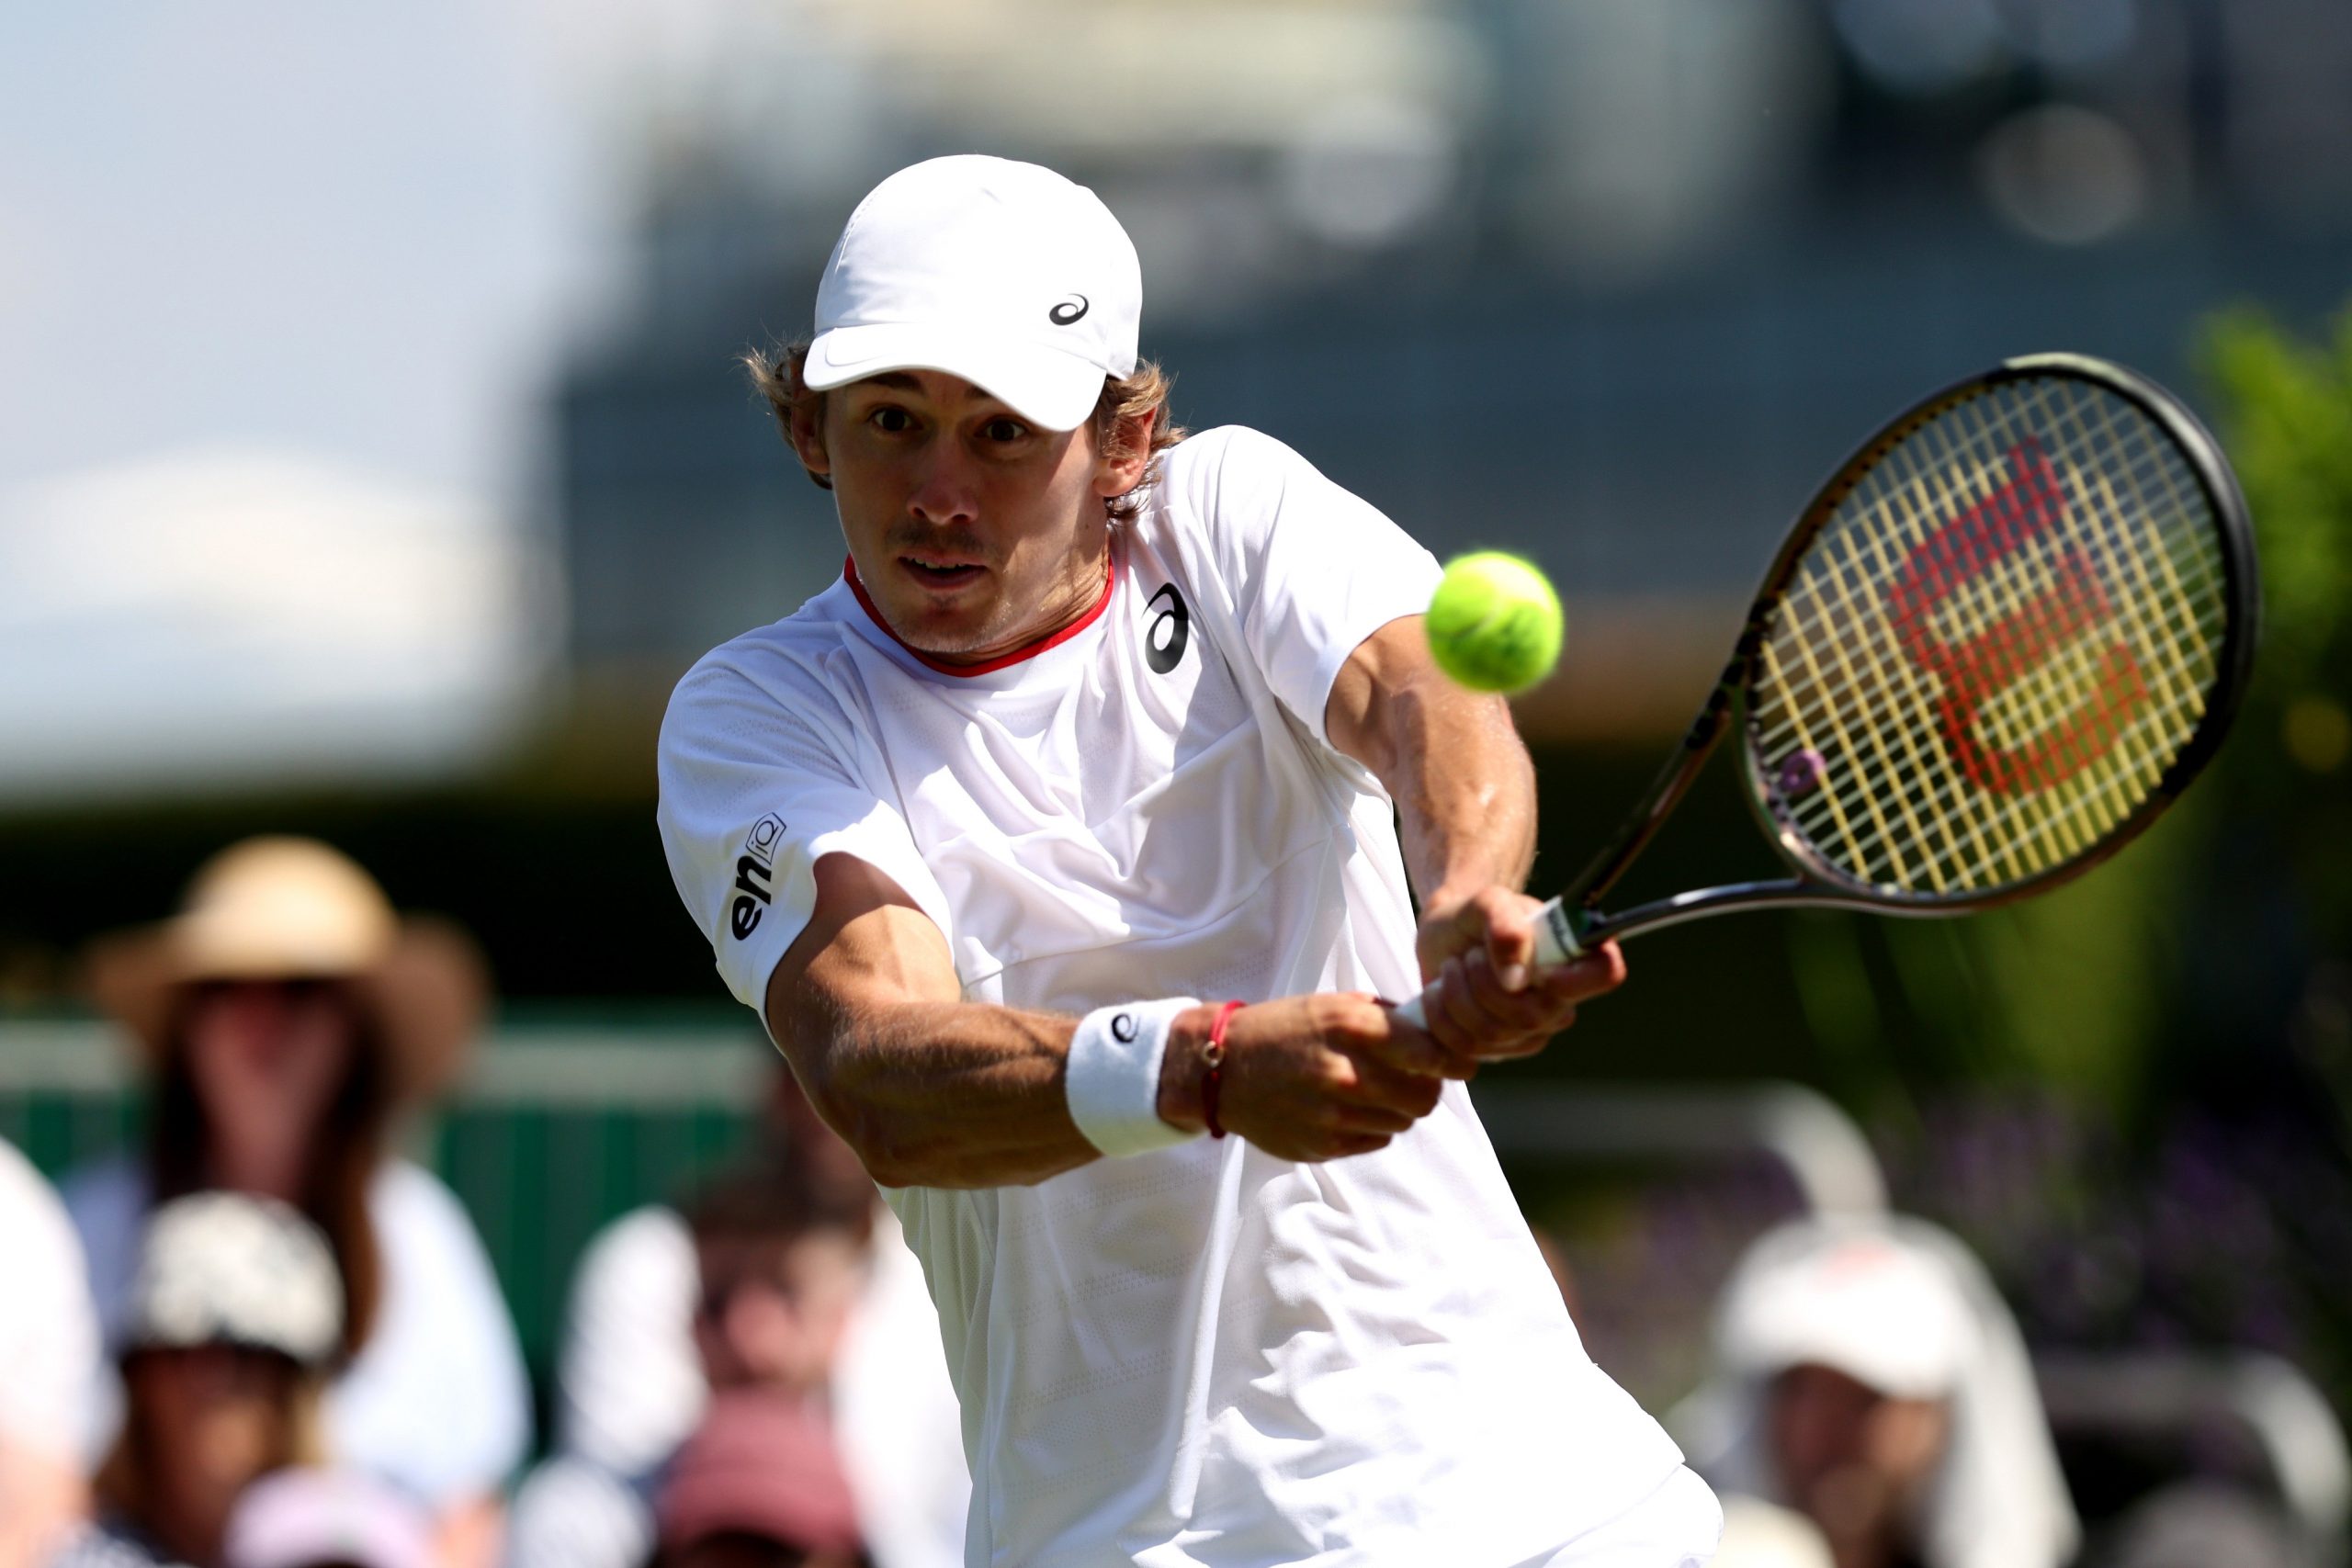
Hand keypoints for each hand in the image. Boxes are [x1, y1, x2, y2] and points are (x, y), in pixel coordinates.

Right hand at [1156, 993, 1456, 1161]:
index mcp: (1350, 1027)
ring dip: (1399, 1109)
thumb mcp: (1332, 1006)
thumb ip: (1386, 1019)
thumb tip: (1437, 1033)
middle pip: (1424, 1097)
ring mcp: (1332, 1113)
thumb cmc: (1285, 1029)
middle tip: (1415, 1080)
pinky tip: (1351, 1109)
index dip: (1454, 1062)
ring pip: (1403, 1122)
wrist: (1223, 1067)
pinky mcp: (1323, 1145)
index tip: (1460, 1064)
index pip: (1431, 1053)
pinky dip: (1375, 1127)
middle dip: (1427, 1088)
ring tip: (1375, 1092)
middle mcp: (1344, 1072)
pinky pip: (1377, 1140)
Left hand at [1413, 885, 1625, 1065]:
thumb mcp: (1486, 901)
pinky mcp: (1495, 1051)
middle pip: (1532, 1015)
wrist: (1443, 937)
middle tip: (1470, 955)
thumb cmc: (1474, 917)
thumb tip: (1516, 980)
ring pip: (1491, 1034)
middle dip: (1484, 981)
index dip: (1573, 976)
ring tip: (1453, 968)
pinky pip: (1465, 1050)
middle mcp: (1558, 1003)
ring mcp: (1528, 1033)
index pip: (1606, 972)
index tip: (1534, 965)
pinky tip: (1441, 993)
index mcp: (1571, 959)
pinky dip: (1440, 1016)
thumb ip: (1505, 924)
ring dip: (1456, 994)